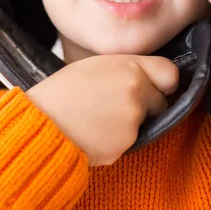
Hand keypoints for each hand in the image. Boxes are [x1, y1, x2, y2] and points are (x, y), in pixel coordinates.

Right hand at [25, 55, 178, 165]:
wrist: (40, 123)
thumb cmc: (63, 90)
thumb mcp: (96, 64)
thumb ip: (127, 69)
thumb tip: (148, 79)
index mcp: (131, 68)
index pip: (170, 74)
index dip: (163, 82)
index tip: (155, 86)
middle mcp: (138, 93)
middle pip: (161, 102)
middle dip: (147, 105)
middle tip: (116, 104)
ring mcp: (133, 121)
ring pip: (145, 123)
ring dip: (130, 122)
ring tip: (98, 117)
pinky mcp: (125, 145)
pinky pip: (129, 141)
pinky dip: (117, 139)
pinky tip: (95, 132)